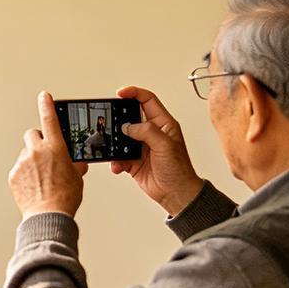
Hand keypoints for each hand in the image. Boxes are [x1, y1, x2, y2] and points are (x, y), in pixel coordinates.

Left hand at [8, 91, 86, 218]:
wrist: (47, 216)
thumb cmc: (64, 198)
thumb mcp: (77, 178)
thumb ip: (76, 166)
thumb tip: (78, 164)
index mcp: (55, 148)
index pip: (50, 119)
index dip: (47, 105)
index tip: (44, 96)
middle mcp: (37, 151)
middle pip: (33, 134)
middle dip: (38, 141)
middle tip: (45, 154)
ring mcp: (23, 162)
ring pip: (25, 153)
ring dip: (32, 160)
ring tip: (42, 178)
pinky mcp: (13, 175)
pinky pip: (19, 169)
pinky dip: (25, 174)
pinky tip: (34, 186)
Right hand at [110, 87, 202, 215]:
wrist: (175, 194)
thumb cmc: (179, 170)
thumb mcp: (165, 145)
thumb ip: (147, 131)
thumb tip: (128, 126)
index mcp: (163, 124)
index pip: (148, 101)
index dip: (134, 93)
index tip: (120, 94)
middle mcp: (151, 133)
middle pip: (130, 117)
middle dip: (119, 119)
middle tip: (109, 121)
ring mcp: (141, 147)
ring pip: (121, 138)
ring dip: (115, 144)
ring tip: (112, 148)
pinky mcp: (133, 161)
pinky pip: (119, 157)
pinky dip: (116, 161)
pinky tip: (118, 166)